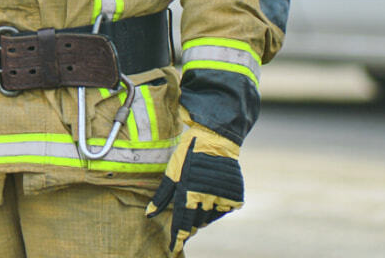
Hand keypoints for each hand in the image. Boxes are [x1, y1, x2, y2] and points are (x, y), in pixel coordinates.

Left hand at [145, 126, 243, 253]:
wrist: (216, 138)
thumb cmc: (189, 152)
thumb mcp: (172, 171)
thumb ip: (162, 195)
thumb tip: (149, 214)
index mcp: (189, 192)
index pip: (182, 222)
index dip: (178, 237)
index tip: (174, 247)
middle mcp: (207, 197)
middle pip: (196, 222)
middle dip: (189, 225)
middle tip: (185, 225)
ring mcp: (223, 197)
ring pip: (210, 218)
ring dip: (202, 217)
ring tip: (198, 205)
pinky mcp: (235, 196)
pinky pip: (224, 210)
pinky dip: (216, 208)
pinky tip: (211, 198)